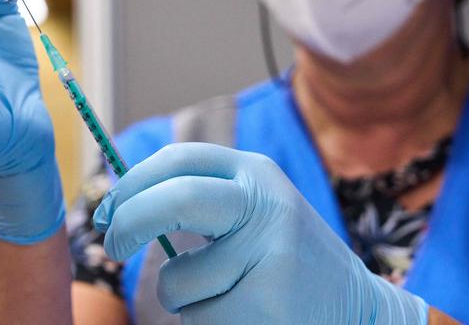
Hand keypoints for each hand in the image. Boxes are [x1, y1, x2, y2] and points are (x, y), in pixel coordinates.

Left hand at [94, 143, 427, 323]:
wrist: (359, 310)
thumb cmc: (284, 258)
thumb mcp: (252, 212)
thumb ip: (198, 200)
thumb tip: (118, 205)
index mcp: (256, 173)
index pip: (179, 159)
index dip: (133, 182)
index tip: (109, 208)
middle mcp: (266, 202)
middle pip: (174, 199)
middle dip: (129, 222)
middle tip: (112, 245)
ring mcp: (271, 251)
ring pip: (177, 279)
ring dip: (183, 297)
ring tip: (228, 296)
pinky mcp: (268, 302)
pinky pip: (197, 317)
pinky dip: (204, 322)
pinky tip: (246, 317)